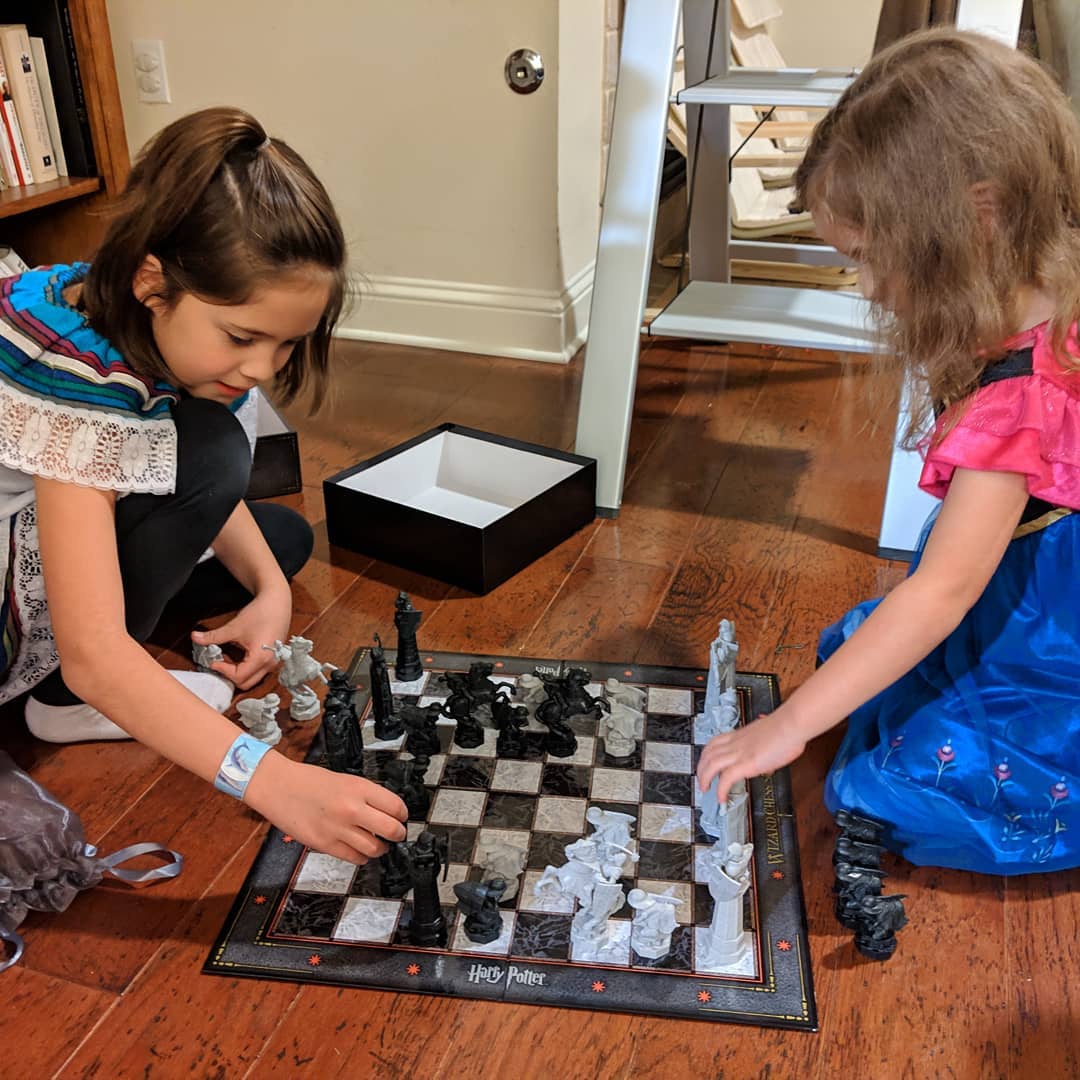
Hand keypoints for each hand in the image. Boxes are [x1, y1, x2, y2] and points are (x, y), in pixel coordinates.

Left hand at [192, 582, 291, 690]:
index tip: (214, 661)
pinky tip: (238, 657)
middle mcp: (270, 663)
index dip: (223, 671)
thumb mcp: (234, 627)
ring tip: (228, 660)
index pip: (238, 677)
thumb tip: (195, 637)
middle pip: (246, 683)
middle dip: (230, 676)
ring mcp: (273, 662)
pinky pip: (258, 671)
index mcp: (261, 658)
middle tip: (220, 663)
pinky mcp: (273, 658)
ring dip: (238, 673)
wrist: (277, 602)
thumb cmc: (260, 613)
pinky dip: (246, 669)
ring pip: (253, 679)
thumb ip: (214, 636)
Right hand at [245, 754, 408, 863]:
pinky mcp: (325, 845)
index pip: (396, 807)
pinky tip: (358, 849)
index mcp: (359, 788)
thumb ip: (366, 796)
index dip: (402, 815)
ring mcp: (338, 829)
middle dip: (398, 834)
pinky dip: (361, 857)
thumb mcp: (345, 780)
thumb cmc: (309, 781)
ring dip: (380, 848)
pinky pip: (354, 858)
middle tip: (396, 834)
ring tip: (377, 844)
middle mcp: (352, 809)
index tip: (401, 817)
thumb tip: (386, 812)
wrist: (278, 787)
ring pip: (375, 848)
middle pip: (392, 830)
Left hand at [696, 709, 806, 803]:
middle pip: (708, 754)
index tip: (706, 763)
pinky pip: (727, 779)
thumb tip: (766, 756)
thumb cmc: (787, 727)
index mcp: (740, 735)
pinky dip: (721, 790)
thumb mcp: (767, 735)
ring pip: (711, 765)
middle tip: (702, 780)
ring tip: (705, 789)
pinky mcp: (747, 763)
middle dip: (701, 768)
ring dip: (704, 778)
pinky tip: (721, 798)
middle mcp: (736, 743)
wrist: (792, 724)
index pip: (715, 742)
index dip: (707, 754)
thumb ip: (762, 745)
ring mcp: (740, 753)